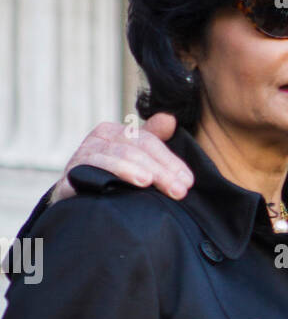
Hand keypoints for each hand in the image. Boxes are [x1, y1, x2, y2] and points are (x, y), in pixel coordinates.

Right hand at [49, 112, 192, 203]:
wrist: (75, 200)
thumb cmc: (109, 177)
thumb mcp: (133, 157)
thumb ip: (151, 138)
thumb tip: (170, 119)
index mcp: (114, 133)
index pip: (147, 142)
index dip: (170, 161)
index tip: (188, 181)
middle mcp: (97, 141)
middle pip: (134, 150)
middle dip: (160, 170)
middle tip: (179, 191)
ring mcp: (81, 158)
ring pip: (112, 157)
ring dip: (131, 169)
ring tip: (149, 182)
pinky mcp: (68, 178)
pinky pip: (86, 173)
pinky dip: (102, 176)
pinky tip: (115, 187)